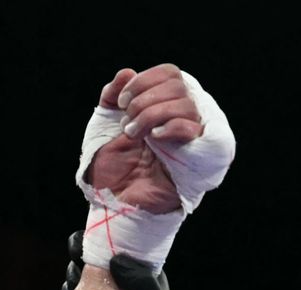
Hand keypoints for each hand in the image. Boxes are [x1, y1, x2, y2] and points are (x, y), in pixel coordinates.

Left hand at [74, 64, 232, 270]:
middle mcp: (180, 118)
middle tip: (127, 123)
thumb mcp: (104, 127)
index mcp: (162, 107)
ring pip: (187, 104)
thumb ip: (112, 98)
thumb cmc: (109, 171)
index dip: (145, 81)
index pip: (170, 74)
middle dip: (146, 99)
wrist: (112, 205)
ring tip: (134, 134)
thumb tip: (126, 72)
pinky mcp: (197, 157)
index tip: (122, 101)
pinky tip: (154, 138)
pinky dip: (172, 126)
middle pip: (179, 85)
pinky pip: (196, 129)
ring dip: (153, 114)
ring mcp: (190, 137)